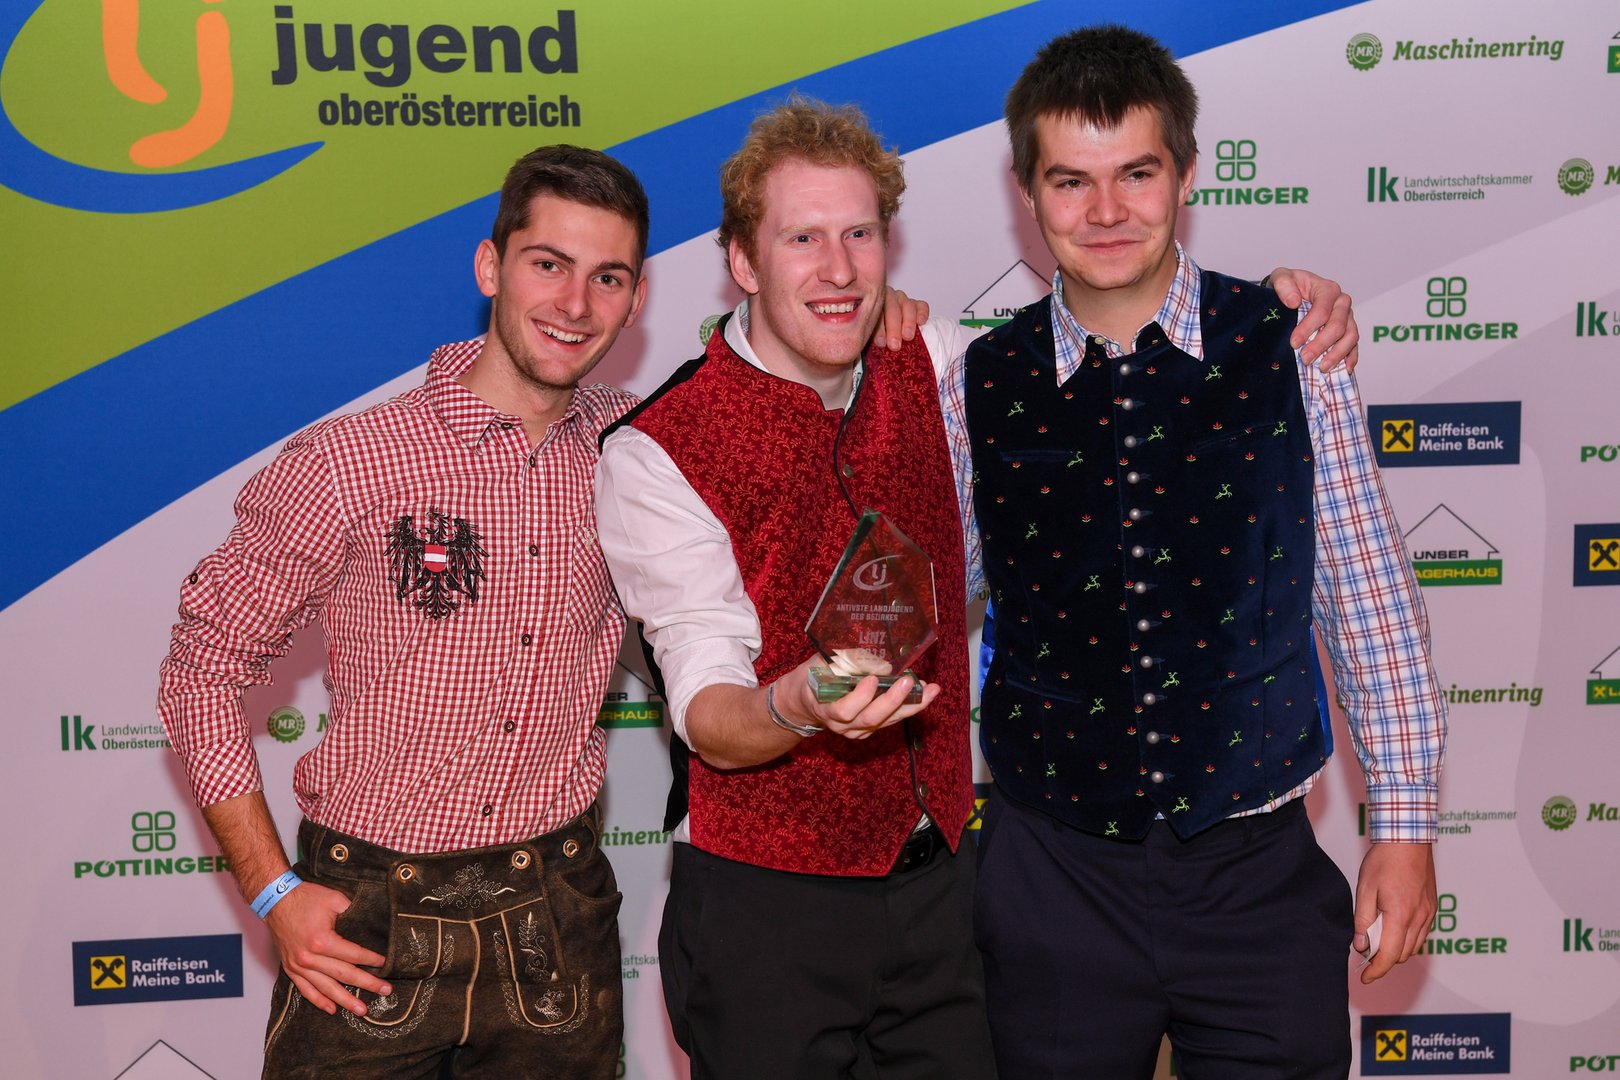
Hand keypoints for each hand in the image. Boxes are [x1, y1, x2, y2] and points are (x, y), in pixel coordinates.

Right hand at [264, 879, 390, 1015]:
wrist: (275, 901)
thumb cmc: (305, 898)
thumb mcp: (335, 899)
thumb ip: (353, 913)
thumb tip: (371, 925)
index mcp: (322, 940)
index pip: (353, 955)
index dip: (372, 960)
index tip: (385, 964)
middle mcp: (309, 957)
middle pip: (344, 975)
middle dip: (367, 984)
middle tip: (385, 991)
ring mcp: (298, 966)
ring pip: (326, 988)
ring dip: (345, 1000)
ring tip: (361, 1010)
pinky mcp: (290, 969)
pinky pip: (305, 990)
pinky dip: (319, 1001)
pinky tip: (332, 1009)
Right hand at [778, 656, 939, 739]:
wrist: (804, 702)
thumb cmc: (813, 677)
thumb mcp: (821, 664)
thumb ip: (844, 662)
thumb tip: (879, 662)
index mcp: (824, 707)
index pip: (844, 710)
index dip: (860, 697)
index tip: (873, 679)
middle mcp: (841, 725)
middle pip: (870, 719)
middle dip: (893, 701)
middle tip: (910, 682)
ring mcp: (856, 730)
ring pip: (886, 722)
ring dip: (911, 706)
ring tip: (931, 689)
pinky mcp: (868, 729)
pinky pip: (891, 720)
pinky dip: (909, 707)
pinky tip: (925, 693)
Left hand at [875, 287, 930, 350]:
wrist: (887, 334)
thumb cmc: (878, 336)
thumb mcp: (871, 337)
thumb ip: (871, 339)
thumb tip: (871, 349)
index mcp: (871, 304)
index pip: (875, 313)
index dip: (878, 329)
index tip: (881, 343)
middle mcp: (887, 299)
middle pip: (891, 308)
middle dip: (893, 328)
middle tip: (895, 344)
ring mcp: (902, 300)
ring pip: (907, 306)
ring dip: (908, 322)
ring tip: (907, 337)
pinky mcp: (916, 305)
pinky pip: (921, 306)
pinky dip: (922, 313)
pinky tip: (920, 322)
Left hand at [1268, 267, 1358, 372]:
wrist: (1294, 292)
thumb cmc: (1289, 286)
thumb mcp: (1281, 277)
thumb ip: (1284, 285)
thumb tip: (1293, 301)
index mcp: (1328, 289)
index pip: (1322, 310)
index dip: (1308, 328)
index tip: (1294, 343)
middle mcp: (1342, 303)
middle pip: (1338, 326)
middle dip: (1321, 344)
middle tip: (1305, 359)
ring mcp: (1348, 317)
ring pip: (1350, 336)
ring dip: (1337, 354)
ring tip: (1322, 368)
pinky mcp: (1348, 330)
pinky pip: (1354, 344)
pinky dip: (1351, 357)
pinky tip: (1345, 369)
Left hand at [1353, 842, 1436, 983]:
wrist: (1408, 839)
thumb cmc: (1384, 861)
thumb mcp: (1365, 889)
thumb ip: (1363, 920)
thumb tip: (1361, 946)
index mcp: (1400, 916)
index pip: (1389, 956)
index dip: (1376, 971)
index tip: (1364, 978)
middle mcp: (1419, 919)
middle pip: (1401, 955)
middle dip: (1383, 960)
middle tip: (1364, 951)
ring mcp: (1429, 913)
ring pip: (1413, 947)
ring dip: (1396, 950)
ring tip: (1376, 939)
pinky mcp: (1433, 907)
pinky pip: (1422, 934)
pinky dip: (1407, 939)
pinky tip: (1393, 928)